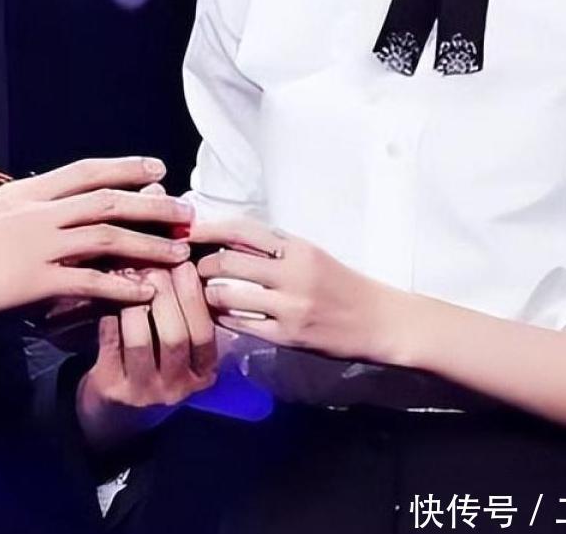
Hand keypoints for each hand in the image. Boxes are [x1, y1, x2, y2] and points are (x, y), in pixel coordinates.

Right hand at [0, 157, 193, 317]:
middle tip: (187, 210)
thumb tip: (48, 201)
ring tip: (179, 253)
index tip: (157, 167)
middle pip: (109, 201)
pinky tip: (144, 293)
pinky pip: (88, 282)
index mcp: (32, 191)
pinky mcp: (35, 280)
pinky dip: (120, 287)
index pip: (88, 171)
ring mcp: (41, 244)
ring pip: (108, 238)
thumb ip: (26, 206)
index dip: (125, 167)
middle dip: (152, 205)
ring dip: (148, 245)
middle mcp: (43, 211)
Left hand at [75, 263, 218, 453]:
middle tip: (150, 266)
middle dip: (162, 293)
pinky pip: (110, 344)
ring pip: (140, 338)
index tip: (183, 262)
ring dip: (133, 303)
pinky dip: (109, 316)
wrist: (116, 414)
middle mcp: (178, 387)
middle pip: (174, 335)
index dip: (193, 295)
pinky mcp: (112, 390)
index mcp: (203, 373)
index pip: (204, 333)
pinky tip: (107, 300)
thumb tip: (179, 257)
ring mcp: (144, 392)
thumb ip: (185, 313)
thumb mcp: (179, 349)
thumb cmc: (154, 366)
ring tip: (127, 280)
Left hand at [192, 216, 402, 360]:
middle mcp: (292, 273)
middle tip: (192, 268)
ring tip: (203, 292)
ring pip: (228, 295)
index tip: (187, 232)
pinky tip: (218, 315)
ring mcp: (289, 307)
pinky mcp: (288, 337)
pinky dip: (223, 318)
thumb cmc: (339, 282)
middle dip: (202, 265)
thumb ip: (273, 246)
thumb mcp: (310, 253)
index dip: (209, 229)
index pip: (242, 230)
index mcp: (297, 247)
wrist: (377, 320)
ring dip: (207, 293)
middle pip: (228, 262)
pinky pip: (241, 325)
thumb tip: (227, 237)